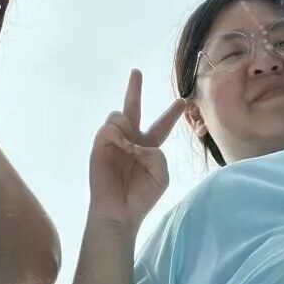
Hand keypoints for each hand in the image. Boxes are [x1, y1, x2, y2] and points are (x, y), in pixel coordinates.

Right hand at [88, 70, 185, 233]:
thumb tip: (134, 142)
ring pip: (121, 114)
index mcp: (149, 147)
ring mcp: (115, 140)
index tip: (183, 101)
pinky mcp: (100, 144)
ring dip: (128, 127)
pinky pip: (109, 127)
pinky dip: (117, 134)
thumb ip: (156, 153)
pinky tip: (120, 146)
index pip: (162, 125)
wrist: (119, 212)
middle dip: (134, 89)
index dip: (172, 113)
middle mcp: (132, 139)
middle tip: (137, 71)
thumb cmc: (141, 195)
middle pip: (133, 107)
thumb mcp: (160, 174)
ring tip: (128, 148)